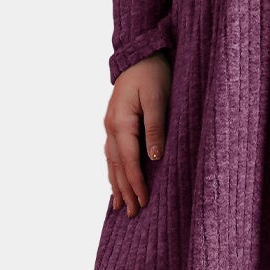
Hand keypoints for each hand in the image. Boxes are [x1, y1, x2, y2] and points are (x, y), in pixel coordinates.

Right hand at [105, 49, 171, 215]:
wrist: (140, 53)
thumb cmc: (153, 73)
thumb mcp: (159, 98)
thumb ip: (156, 128)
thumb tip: (153, 158)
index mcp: (121, 122)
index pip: (129, 161)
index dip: (136, 184)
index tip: (144, 202)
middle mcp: (111, 127)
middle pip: (117, 166)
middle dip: (125, 191)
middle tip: (133, 215)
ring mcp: (110, 125)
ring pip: (111, 162)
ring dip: (116, 184)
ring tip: (120, 206)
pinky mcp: (114, 122)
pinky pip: (112, 153)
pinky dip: (114, 170)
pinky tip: (116, 180)